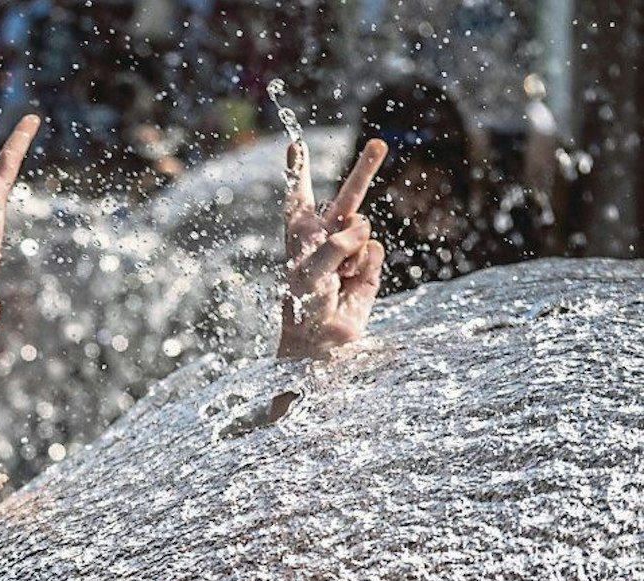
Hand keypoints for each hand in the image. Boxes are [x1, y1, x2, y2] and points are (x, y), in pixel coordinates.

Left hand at [278, 138, 387, 359]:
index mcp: (300, 235)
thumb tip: (363, 230)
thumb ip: (334, 245)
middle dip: (364, 170)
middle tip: (379, 144)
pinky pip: (375, 250)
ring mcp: (350, 251)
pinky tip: (352, 284)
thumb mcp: (309, 273)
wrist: (321, 342)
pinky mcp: (368, 266)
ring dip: (352, 250)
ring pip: (364, 227)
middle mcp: (326, 238)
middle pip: (348, 197)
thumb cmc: (304, 307)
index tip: (295, 144)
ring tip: (339, 276)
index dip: (298, 171)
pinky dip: (366, 266)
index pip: (299, 197)